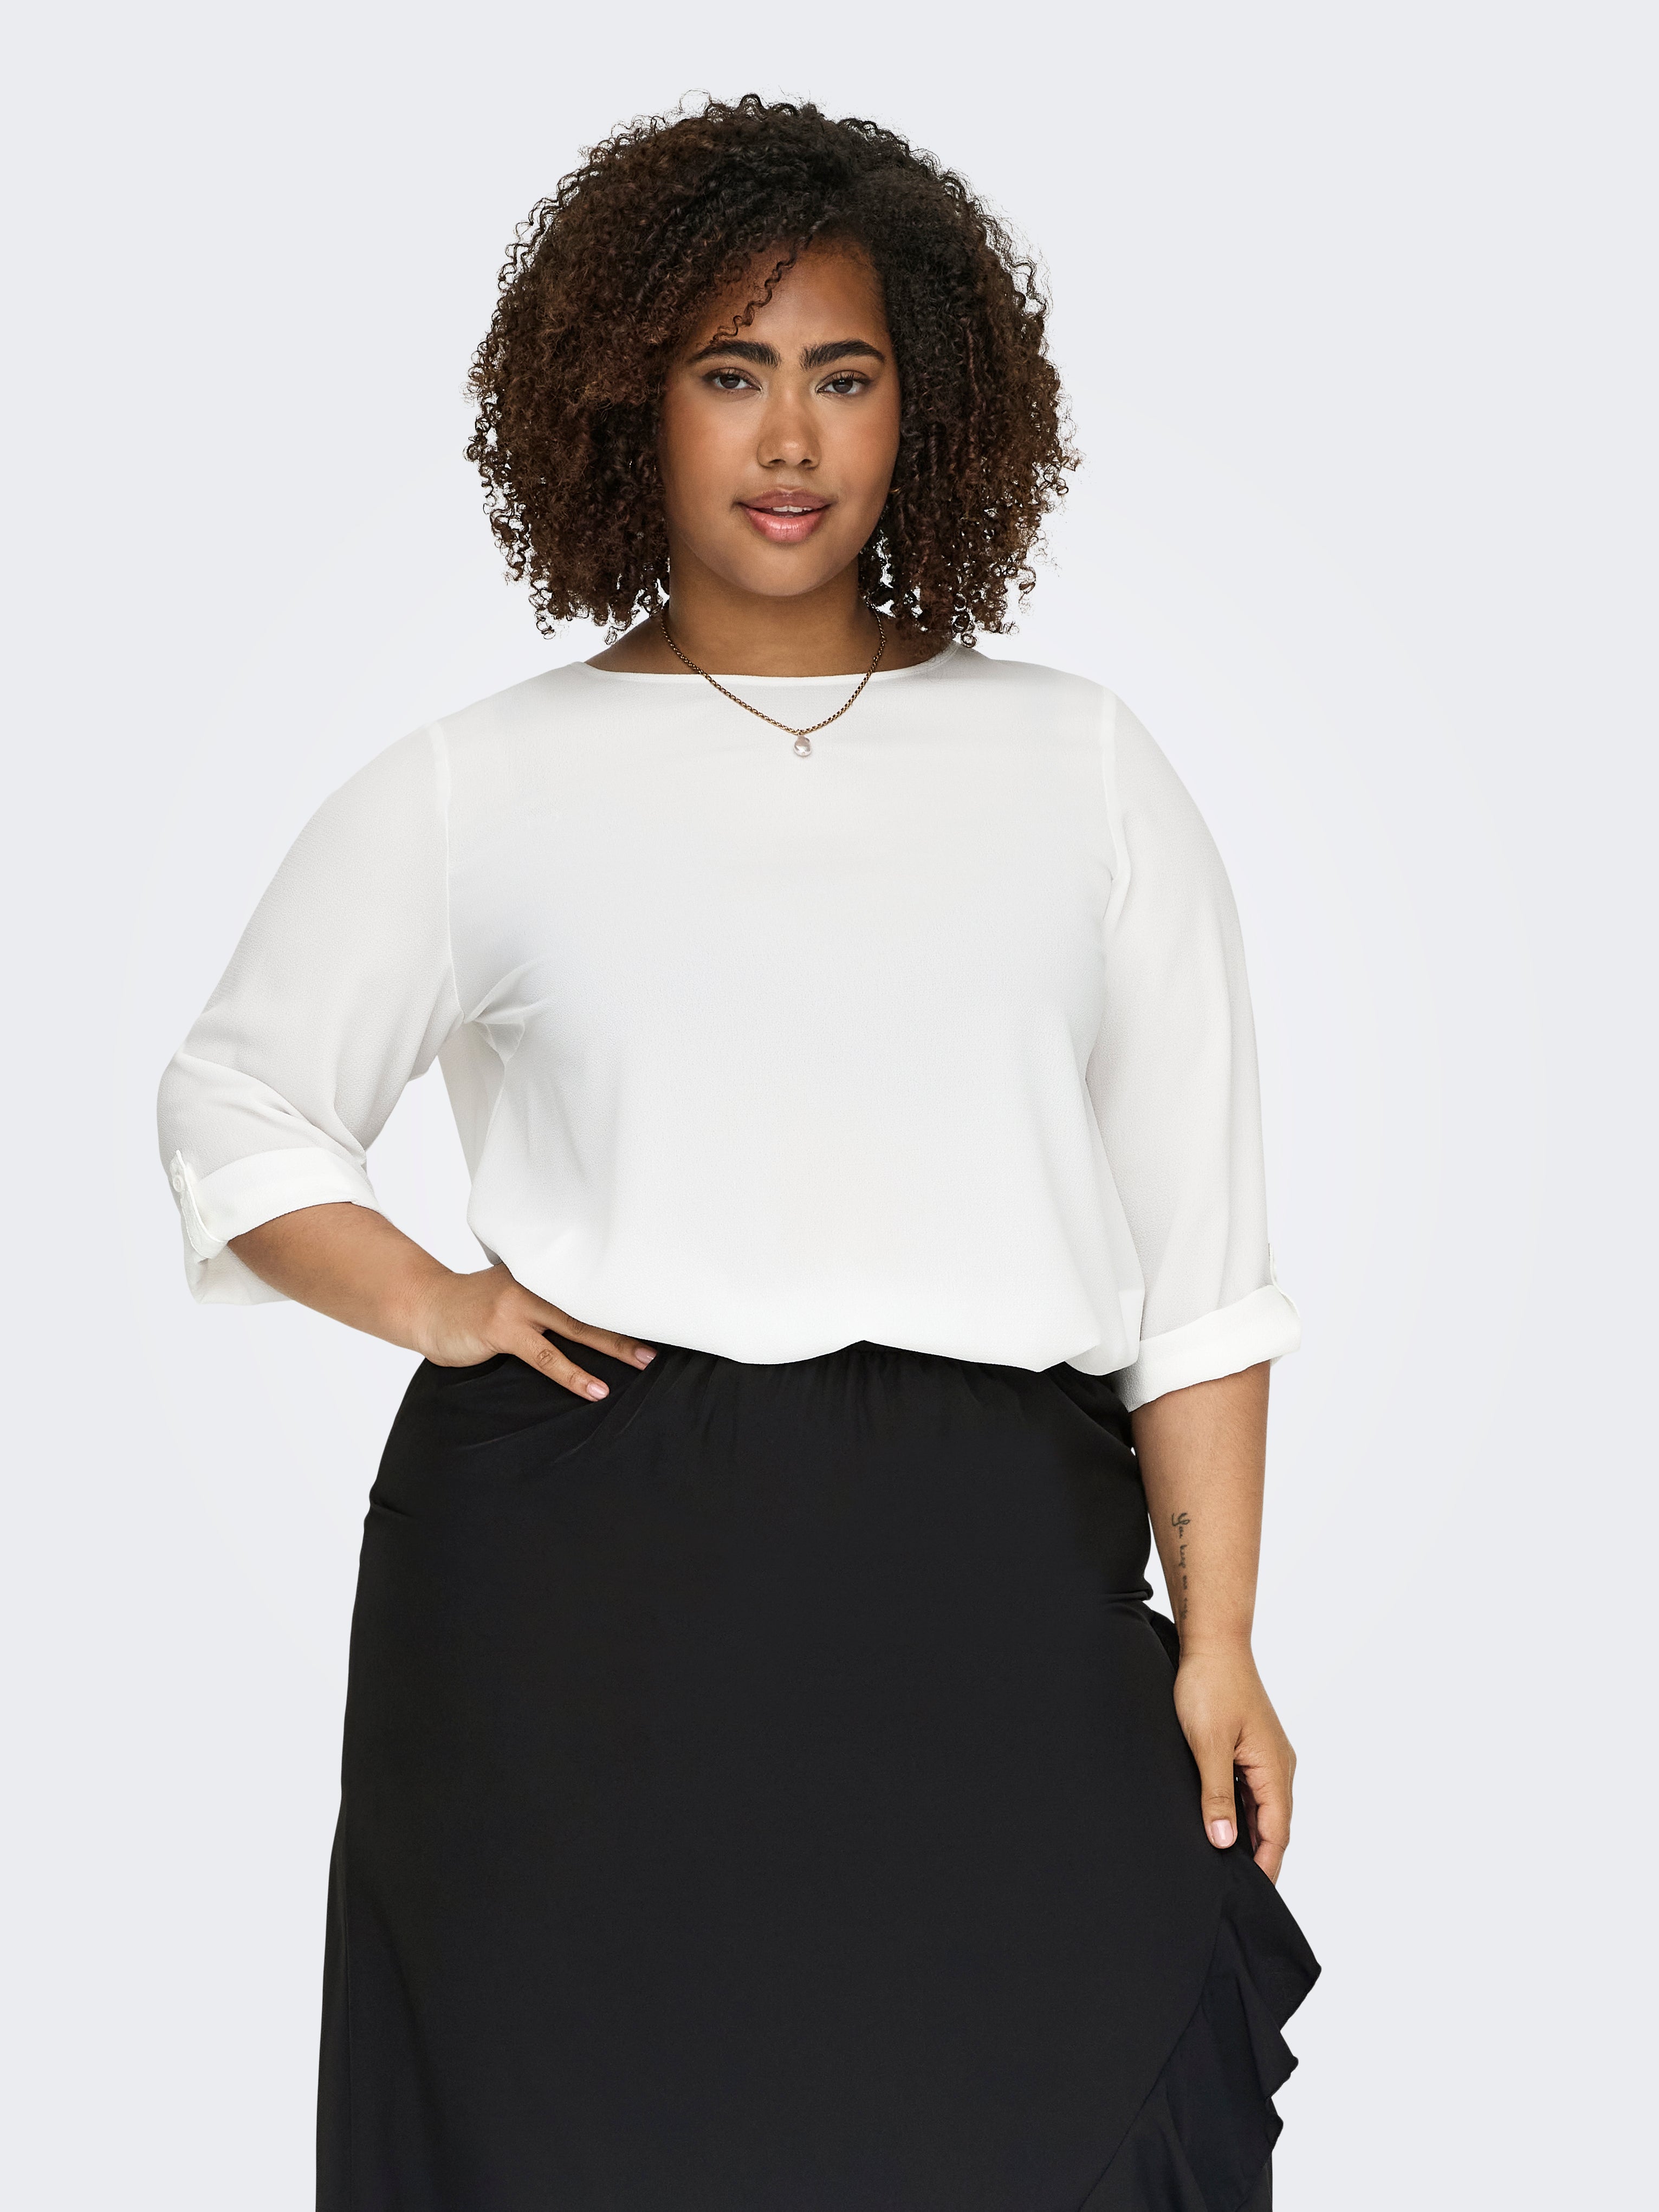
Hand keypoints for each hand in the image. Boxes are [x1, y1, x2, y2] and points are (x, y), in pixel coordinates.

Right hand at [412, 1263, 656, 1400]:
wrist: (424, 1306)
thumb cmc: (469, 1306)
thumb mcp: (511, 1292)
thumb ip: (543, 1298)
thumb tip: (582, 1315)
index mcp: (539, 1271)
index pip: (588, 1284)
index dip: (621, 1299)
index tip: (654, 1309)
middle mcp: (532, 1282)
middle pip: (591, 1303)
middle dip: (628, 1321)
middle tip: (662, 1336)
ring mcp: (517, 1305)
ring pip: (576, 1327)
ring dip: (612, 1346)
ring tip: (642, 1362)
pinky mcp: (502, 1330)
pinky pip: (546, 1356)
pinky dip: (573, 1375)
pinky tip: (595, 1390)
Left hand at [1172, 1644, 1295, 1883]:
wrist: (1213, 1642)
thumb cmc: (1210, 1686)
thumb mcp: (1207, 1744)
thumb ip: (1216, 1794)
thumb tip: (1222, 1841)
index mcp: (1274, 1768)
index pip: (1276, 1832)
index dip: (1266, 1866)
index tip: (1250, 1895)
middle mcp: (1278, 1765)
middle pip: (1273, 1824)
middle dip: (1258, 1856)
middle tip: (1234, 1887)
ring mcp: (1266, 1755)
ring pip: (1262, 1807)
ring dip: (1248, 1833)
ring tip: (1225, 1863)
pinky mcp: (1251, 1745)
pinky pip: (1251, 1788)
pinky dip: (1240, 1810)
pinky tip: (1219, 1820)